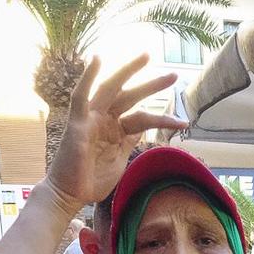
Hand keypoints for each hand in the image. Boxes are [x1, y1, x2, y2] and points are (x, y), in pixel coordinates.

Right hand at [47, 55, 186, 210]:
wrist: (70, 196)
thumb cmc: (92, 181)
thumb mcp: (119, 159)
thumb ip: (130, 141)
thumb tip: (143, 129)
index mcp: (115, 129)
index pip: (142, 117)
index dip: (163, 118)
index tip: (183, 123)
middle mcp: (104, 120)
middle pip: (130, 97)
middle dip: (152, 86)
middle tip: (174, 76)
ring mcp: (91, 119)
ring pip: (111, 89)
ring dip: (128, 72)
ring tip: (147, 57)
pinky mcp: (77, 123)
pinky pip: (80, 96)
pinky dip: (87, 77)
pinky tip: (96, 59)